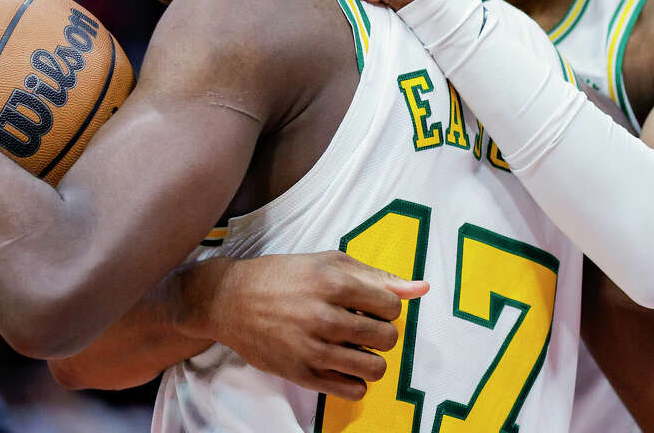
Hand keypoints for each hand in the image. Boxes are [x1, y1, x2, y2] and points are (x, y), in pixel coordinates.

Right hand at [192, 252, 427, 399]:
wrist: (230, 300)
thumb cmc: (284, 277)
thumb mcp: (328, 263)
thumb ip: (377, 276)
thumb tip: (422, 289)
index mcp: (332, 283)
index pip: (392, 306)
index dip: (386, 307)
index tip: (370, 307)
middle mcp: (323, 317)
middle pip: (387, 339)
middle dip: (381, 333)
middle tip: (362, 327)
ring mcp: (311, 349)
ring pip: (375, 369)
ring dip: (372, 359)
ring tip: (356, 348)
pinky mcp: (301, 374)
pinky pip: (353, 391)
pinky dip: (356, 381)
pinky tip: (342, 364)